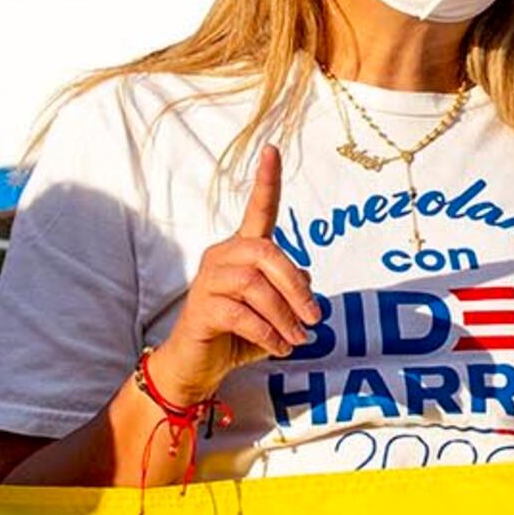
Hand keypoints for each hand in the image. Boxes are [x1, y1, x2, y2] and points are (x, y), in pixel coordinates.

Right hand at [151, 147, 318, 404]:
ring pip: (255, 286)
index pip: (258, 210)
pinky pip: (241, 314)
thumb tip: (306, 280)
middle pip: (266, 253)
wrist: (198, 366)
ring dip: (284, 317)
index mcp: (242, 250)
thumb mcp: (275, 311)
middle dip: (296, 286)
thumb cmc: (239, 334)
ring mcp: (208, 281)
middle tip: (315, 318)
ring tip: (297, 340)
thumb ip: (290, 290)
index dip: (266, 181)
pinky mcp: (200, 308)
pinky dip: (267, 333)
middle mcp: (222, 257)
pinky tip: (278, 347)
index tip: (272, 149)